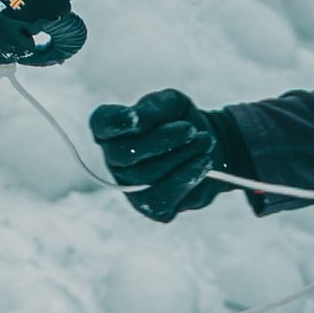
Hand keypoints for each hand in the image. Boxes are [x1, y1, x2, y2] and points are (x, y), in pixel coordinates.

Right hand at [90, 89, 223, 219]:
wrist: (211, 146)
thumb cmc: (182, 120)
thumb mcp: (172, 104)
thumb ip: (153, 108)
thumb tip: (136, 118)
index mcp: (113, 129)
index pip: (102, 124)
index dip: (113, 122)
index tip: (133, 117)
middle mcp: (115, 160)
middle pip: (123, 153)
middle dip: (161, 140)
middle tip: (190, 129)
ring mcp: (130, 187)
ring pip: (145, 177)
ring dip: (180, 157)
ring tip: (205, 141)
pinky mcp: (151, 208)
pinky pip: (160, 200)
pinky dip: (184, 180)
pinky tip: (203, 163)